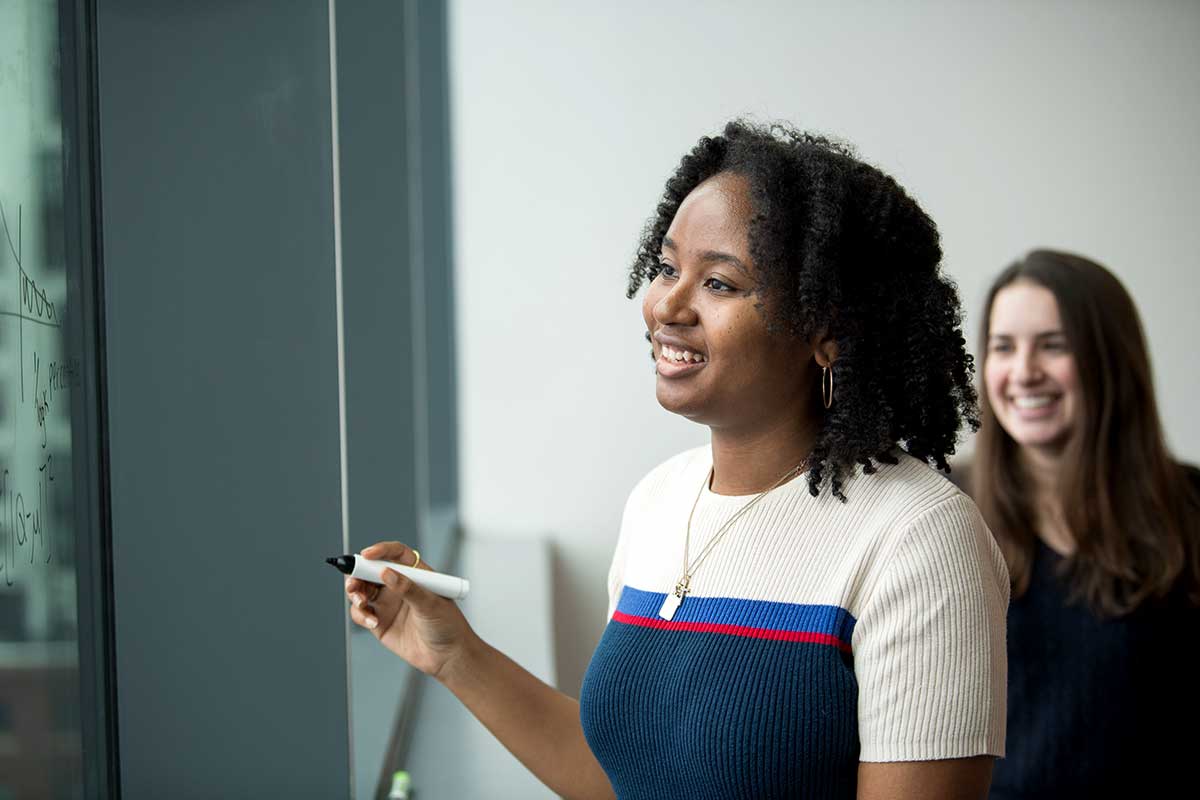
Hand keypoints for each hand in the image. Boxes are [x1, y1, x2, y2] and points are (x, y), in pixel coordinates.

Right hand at [345, 541, 474, 678]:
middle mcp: (399, 585)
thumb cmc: (448, 625)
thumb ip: (407, 588)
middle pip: (371, 570)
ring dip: (355, 593)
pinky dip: (360, 614)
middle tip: (353, 583)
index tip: (366, 554)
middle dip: (357, 573)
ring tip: (361, 602)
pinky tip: (373, 622)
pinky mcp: (379, 621)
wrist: (447, 656)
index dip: (380, 550)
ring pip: (362, 590)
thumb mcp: (431, 603)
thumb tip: (386, 572)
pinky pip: (361, 612)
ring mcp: (388, 603)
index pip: (395, 554)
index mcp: (415, 573)